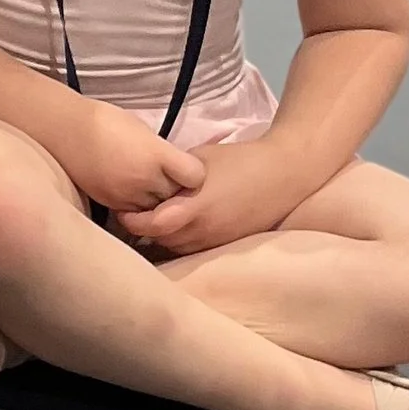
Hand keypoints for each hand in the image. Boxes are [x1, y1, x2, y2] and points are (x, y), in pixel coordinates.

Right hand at [68, 100, 207, 218]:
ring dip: (157, 201)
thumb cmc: (105, 121)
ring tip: (147, 185)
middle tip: (167, 178)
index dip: (193, 173)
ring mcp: (127, 194)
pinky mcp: (112, 204)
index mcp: (156, 154)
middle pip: (177, 195)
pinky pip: (136, 213)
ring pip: (158, 209)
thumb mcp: (143, 130)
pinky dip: (138, 205)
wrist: (66, 130)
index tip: (185, 167)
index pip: (195, 176)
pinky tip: (131, 190)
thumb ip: (162, 152)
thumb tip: (172, 167)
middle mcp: (145, 178)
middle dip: (176, 189)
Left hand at [117, 136, 303, 257]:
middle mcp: (205, 230)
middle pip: (162, 241)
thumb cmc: (239, 160)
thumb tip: (147, 180)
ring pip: (178, 249)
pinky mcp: (229, 244)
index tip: (124, 210)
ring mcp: (218, 241)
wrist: (284, 173)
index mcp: (195, 208)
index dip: (132, 221)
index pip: (152, 226)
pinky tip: (179, 226)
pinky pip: (196, 250)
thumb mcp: (198, 160)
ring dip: (164, 238)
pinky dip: (183, 241)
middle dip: (145, 230)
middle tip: (133, 214)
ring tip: (155, 220)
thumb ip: (172, 176)